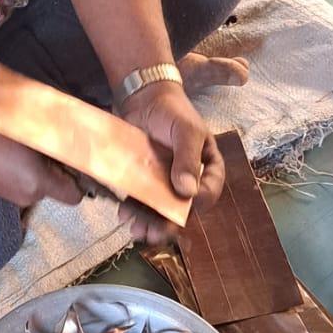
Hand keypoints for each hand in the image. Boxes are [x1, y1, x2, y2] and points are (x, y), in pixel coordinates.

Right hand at [0, 120, 85, 210]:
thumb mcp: (32, 134)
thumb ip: (57, 145)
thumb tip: (74, 147)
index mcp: (39, 185)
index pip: (74, 196)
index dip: (80, 180)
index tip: (76, 160)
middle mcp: (29, 197)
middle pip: (57, 188)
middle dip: (58, 170)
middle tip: (53, 146)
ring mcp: (14, 197)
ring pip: (41, 185)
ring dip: (41, 169)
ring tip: (32, 145)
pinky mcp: (2, 191)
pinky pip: (24, 182)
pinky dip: (25, 170)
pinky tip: (15, 151)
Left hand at [118, 81, 225, 238]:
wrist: (141, 97)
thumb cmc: (171, 110)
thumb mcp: (186, 130)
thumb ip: (188, 158)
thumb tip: (188, 192)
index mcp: (208, 167)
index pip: (208, 193)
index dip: (196, 204)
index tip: (181, 211)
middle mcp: (189, 179)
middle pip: (182, 208)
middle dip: (168, 224)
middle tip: (154, 235)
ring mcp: (166, 181)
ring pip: (161, 209)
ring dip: (149, 223)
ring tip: (136, 231)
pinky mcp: (145, 180)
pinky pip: (142, 200)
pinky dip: (135, 211)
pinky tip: (125, 215)